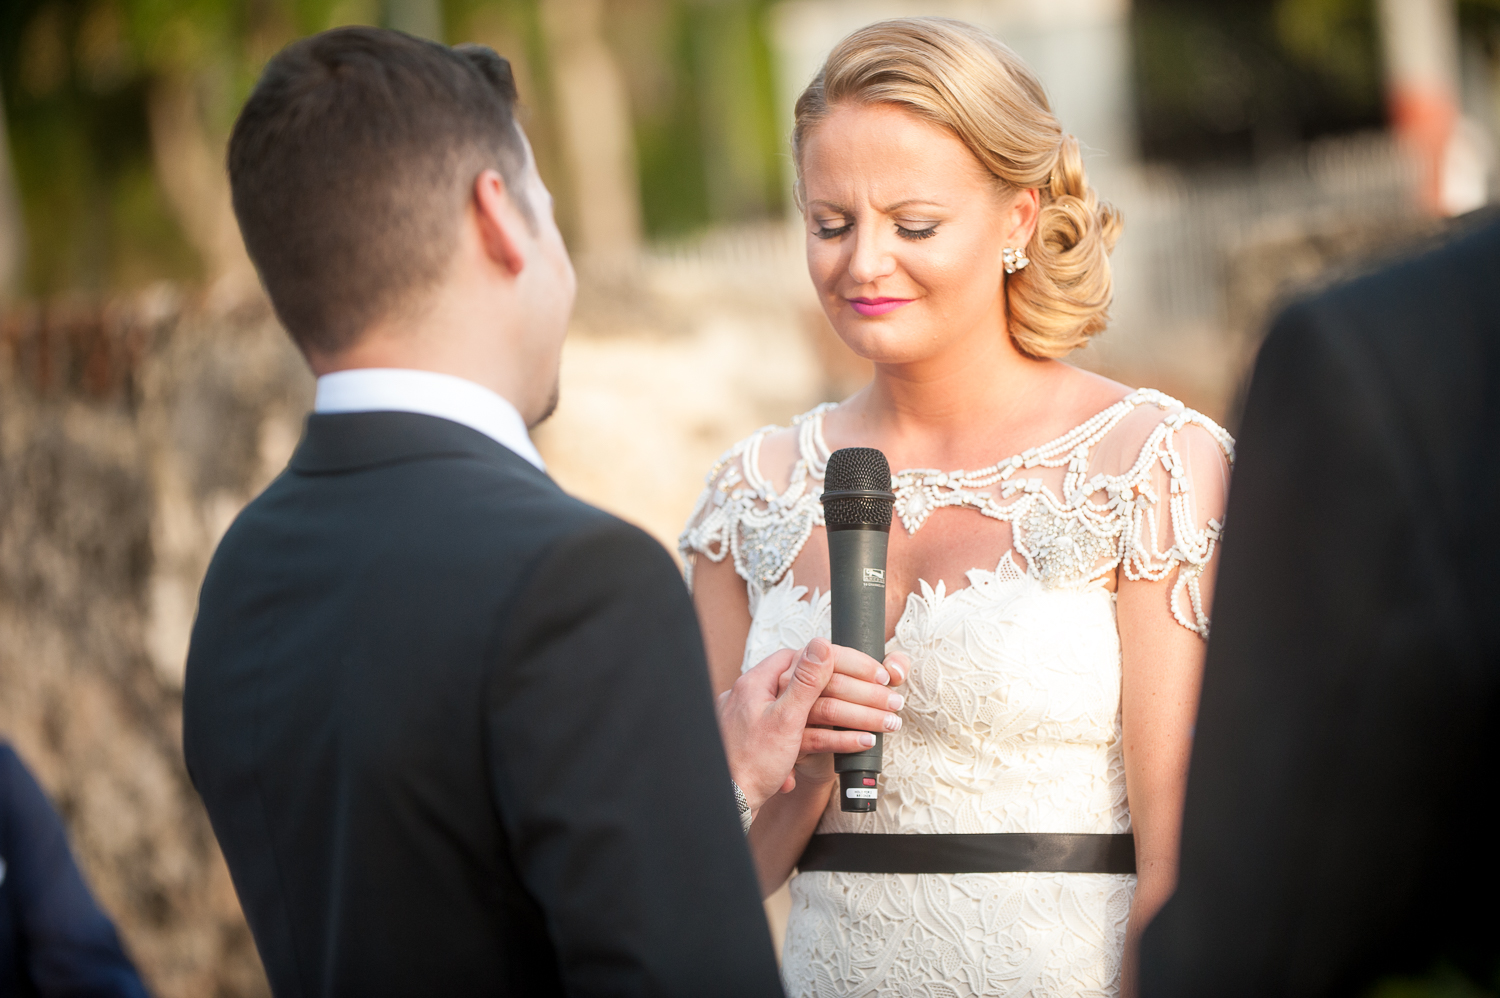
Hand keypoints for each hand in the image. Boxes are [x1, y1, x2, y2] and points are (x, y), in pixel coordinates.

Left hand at [716, 638, 901, 814]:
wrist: (728, 805)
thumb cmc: (750, 763)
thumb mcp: (785, 719)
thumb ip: (805, 681)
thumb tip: (821, 642)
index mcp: (756, 684)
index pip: (801, 658)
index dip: (835, 660)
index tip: (864, 670)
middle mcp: (754, 698)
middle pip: (809, 688)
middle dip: (849, 696)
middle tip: (879, 700)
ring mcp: (757, 723)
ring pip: (808, 716)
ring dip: (842, 726)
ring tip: (872, 734)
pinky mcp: (763, 746)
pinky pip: (799, 738)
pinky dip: (822, 745)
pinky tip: (846, 752)